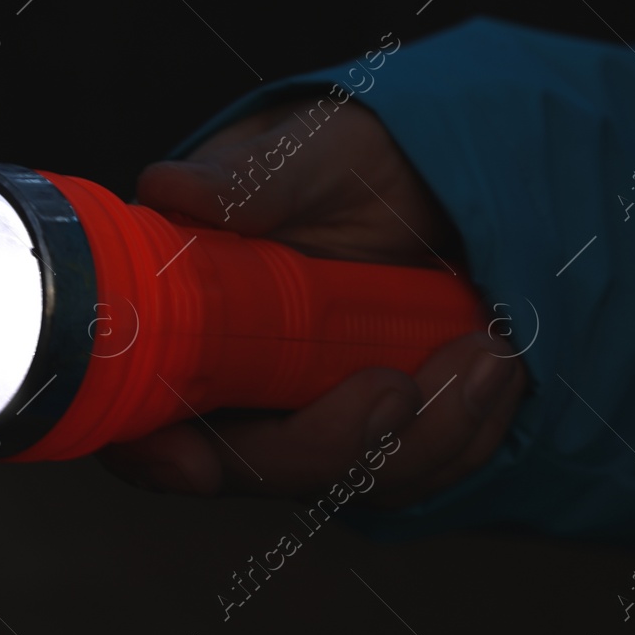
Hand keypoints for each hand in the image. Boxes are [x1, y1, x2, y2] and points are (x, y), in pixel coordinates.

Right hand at [97, 97, 526, 507]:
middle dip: (331, 446)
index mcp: (179, 316)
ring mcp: (301, 411)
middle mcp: (228, 380)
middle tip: (399, 384)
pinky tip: (494, 368)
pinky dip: (463, 433)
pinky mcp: (373, 430)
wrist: (428, 177)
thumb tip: (169, 188)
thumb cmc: (344, 155)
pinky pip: (411, 472)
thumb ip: (247, 178)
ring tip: (488, 351)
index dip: (154, 452)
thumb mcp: (305, 152)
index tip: (190, 460)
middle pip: (250, 467)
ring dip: (425, 435)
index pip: (140, 412)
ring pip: (343, 482)